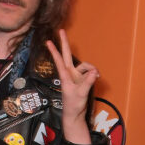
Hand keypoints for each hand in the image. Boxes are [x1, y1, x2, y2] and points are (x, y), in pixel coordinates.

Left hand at [45, 29, 98, 144]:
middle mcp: (70, 73)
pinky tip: (96, 78)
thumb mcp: (80, 94)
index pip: (59, 60)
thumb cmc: (73, 105)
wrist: (75, 114)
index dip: (55, 51)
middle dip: (65, 43)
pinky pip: (90, 72)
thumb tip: (94, 72)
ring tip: (95, 77)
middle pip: (68, 55)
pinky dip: (94, 74)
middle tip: (61, 30)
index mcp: (65, 76)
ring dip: (91, 69)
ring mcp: (76, 75)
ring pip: (85, 66)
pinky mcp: (82, 79)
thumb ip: (87, 82)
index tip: (48, 41)